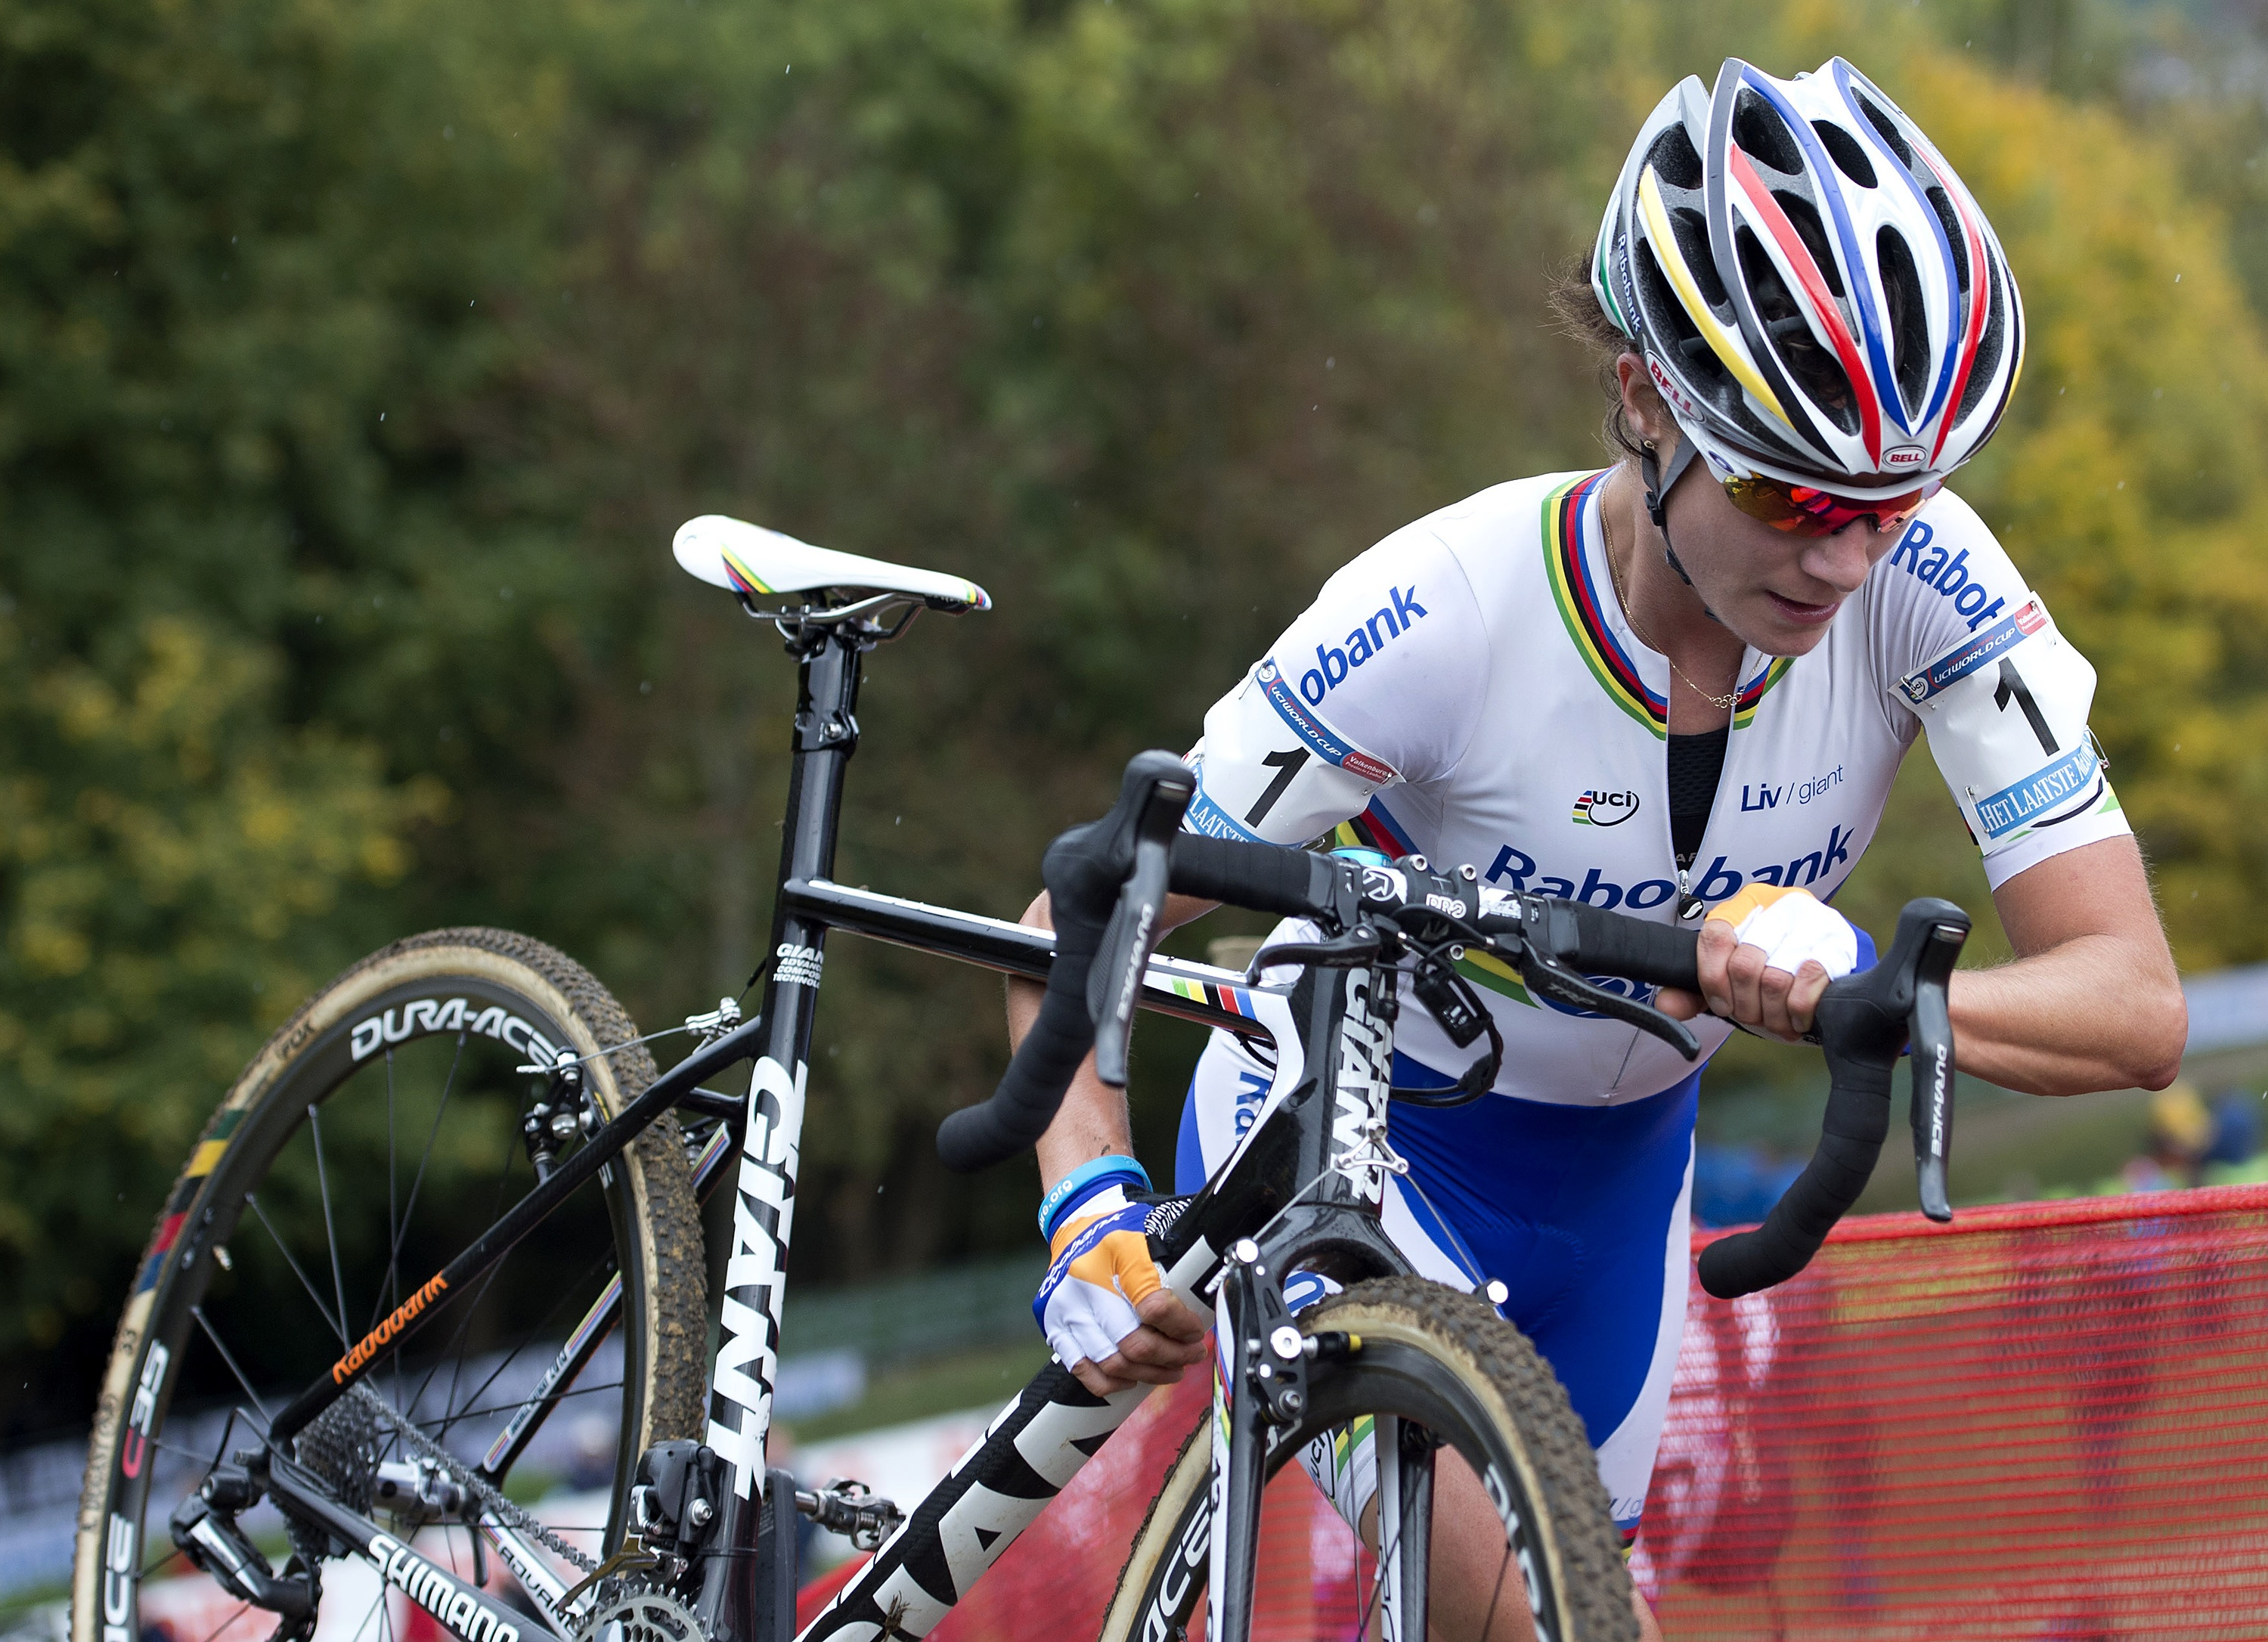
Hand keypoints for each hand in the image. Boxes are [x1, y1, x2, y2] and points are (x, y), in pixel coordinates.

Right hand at [1033, 1187, 1209, 1394]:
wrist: (1078, 1217)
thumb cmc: (1125, 1224)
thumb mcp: (1159, 1225)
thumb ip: (1188, 1254)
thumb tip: (1218, 1278)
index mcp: (1119, 1250)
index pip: (1155, 1306)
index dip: (1182, 1327)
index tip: (1196, 1331)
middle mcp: (1088, 1279)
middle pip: (1134, 1342)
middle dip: (1172, 1356)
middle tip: (1192, 1354)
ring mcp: (1067, 1304)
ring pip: (1112, 1362)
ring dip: (1149, 1374)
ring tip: (1171, 1368)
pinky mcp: (1054, 1321)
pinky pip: (1082, 1368)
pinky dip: (1111, 1382)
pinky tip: (1133, 1377)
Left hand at [1657, 885, 1859, 1041]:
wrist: (1832, 976)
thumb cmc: (1774, 974)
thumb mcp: (1731, 980)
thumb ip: (1694, 990)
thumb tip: (1665, 1005)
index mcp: (1746, 903)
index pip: (1715, 935)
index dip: (1713, 979)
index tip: (1722, 1004)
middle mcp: (1780, 904)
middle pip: (1744, 965)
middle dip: (1745, 1005)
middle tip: (1753, 1016)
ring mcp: (1814, 922)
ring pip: (1775, 978)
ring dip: (1771, 1013)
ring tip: (1775, 1020)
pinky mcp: (1839, 945)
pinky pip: (1808, 982)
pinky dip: (1797, 1012)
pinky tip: (1797, 1019)